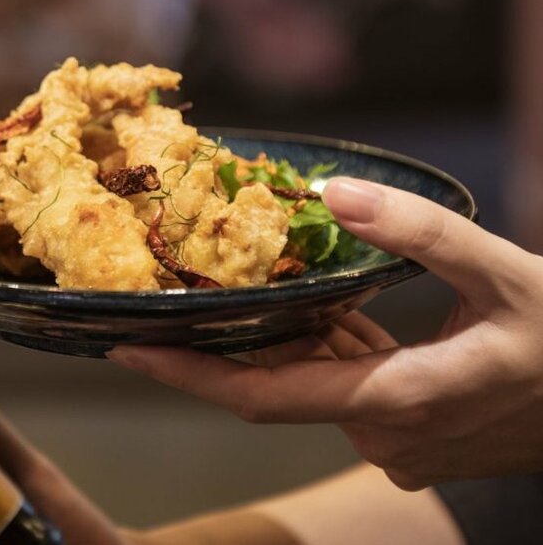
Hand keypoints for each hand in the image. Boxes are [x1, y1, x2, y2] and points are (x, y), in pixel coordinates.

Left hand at [109, 177, 542, 489]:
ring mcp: (400, 442)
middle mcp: (387, 435)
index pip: (265, 396)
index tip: (130, 351)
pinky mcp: (413, 435)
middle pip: (280, 386)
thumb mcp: (505, 272)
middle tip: (175, 296)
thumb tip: (333, 193)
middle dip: (227, 346)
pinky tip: (326, 310)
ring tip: (243, 290)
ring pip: (316, 384)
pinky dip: (330, 351)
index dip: (190, 374)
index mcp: (400, 402)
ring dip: (285, 341)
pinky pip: (349, 387)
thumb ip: (420, 233)